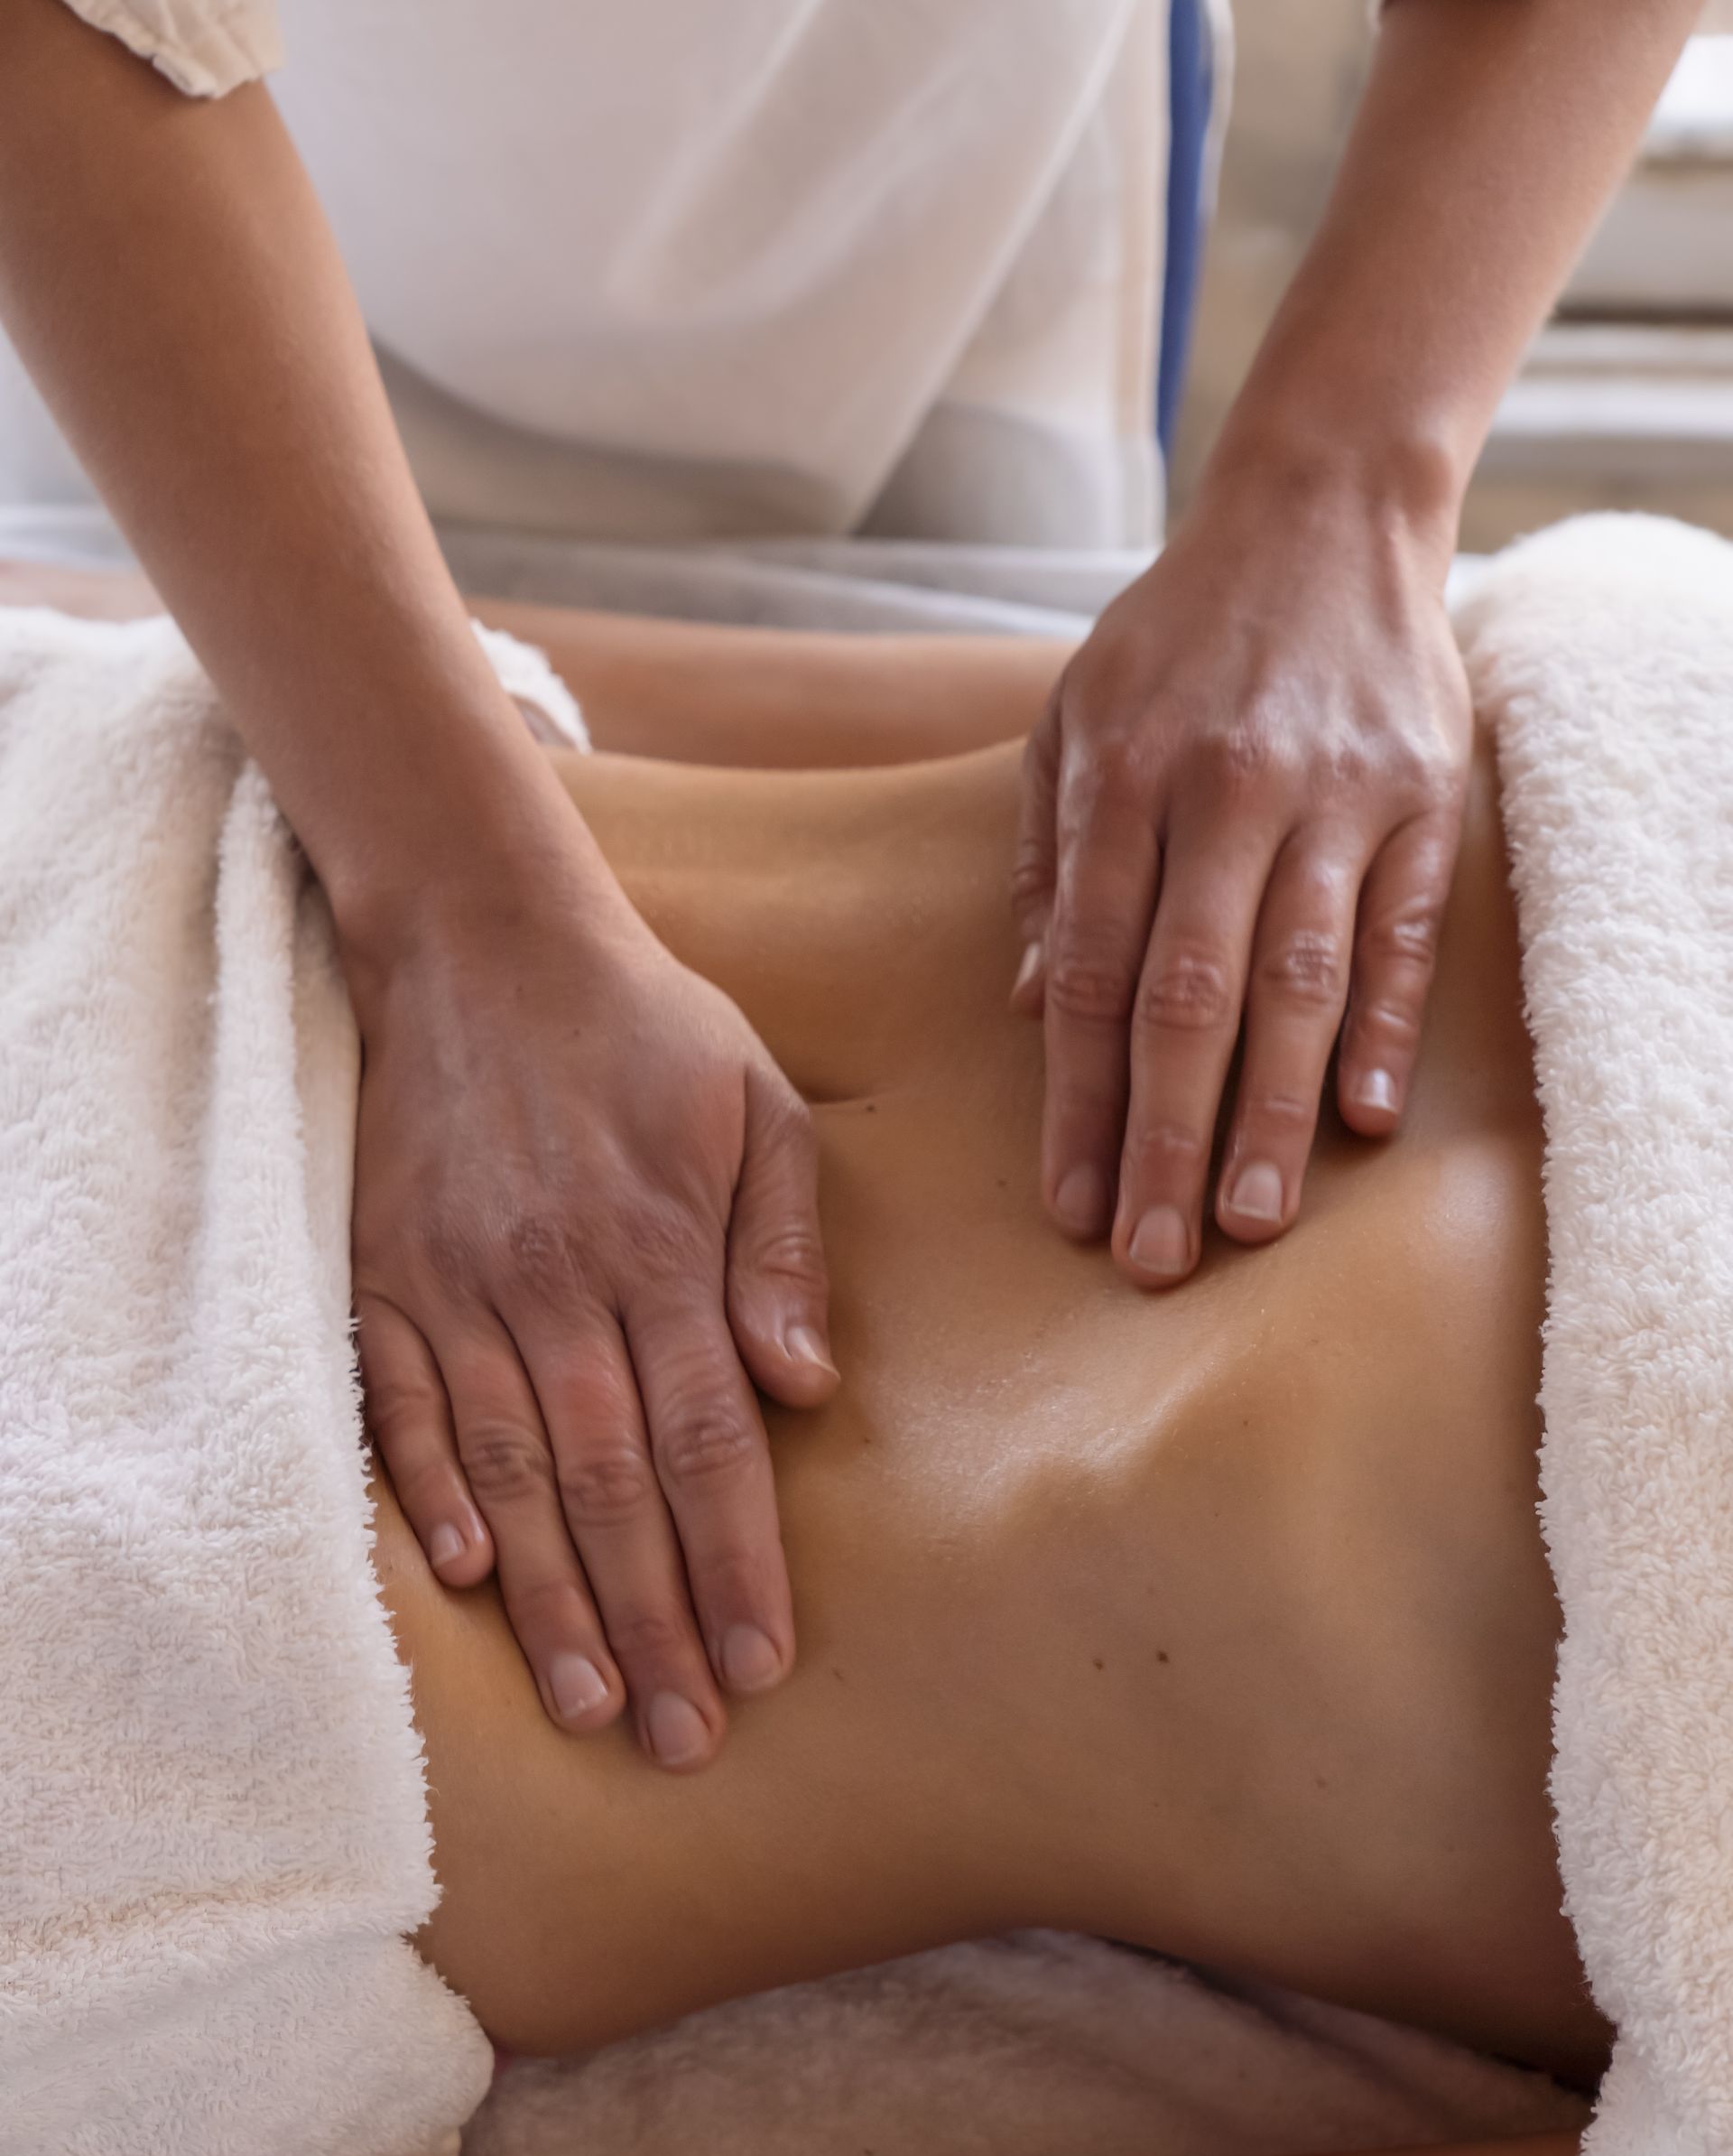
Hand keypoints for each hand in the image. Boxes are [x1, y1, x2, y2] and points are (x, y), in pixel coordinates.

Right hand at [349, 834, 836, 1768]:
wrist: (482, 940)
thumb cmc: (646, 1032)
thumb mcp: (760, 1106)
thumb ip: (785, 1246)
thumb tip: (806, 1383)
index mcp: (664, 1250)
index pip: (710, 1443)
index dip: (737, 1564)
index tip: (763, 1666)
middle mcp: (560, 1283)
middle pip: (613, 1486)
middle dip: (653, 1622)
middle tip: (682, 1738)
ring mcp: (460, 1285)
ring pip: (508, 1472)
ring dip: (550, 1599)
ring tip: (588, 1706)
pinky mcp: (386, 1276)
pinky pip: (400, 1407)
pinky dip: (427, 1495)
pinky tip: (466, 1583)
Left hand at [1011, 467, 1471, 1284]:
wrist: (1319, 512)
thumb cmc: (1174, 638)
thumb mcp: (1070, 722)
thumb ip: (1051, 863)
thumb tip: (1039, 1008)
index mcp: (1124, 780)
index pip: (1098, 974)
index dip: (1081, 1101)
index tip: (1071, 1204)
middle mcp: (1226, 793)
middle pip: (1190, 998)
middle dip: (1165, 1139)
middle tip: (1152, 1257)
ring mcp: (1333, 796)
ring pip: (1297, 980)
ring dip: (1270, 1111)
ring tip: (1248, 1221)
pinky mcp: (1420, 797)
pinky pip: (1400, 930)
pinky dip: (1382, 1026)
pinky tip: (1362, 1119)